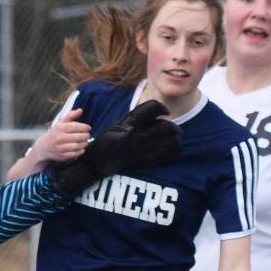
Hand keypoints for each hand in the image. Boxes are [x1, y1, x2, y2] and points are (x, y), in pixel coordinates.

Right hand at [28, 110, 91, 165]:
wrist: (43, 147)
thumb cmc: (54, 133)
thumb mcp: (60, 123)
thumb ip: (70, 116)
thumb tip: (80, 110)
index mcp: (60, 128)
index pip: (75, 126)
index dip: (84, 127)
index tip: (88, 128)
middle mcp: (60, 138)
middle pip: (78, 137)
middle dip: (86, 136)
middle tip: (87, 135)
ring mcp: (61, 148)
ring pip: (78, 146)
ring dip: (84, 143)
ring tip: (85, 141)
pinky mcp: (62, 156)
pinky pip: (75, 154)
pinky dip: (80, 151)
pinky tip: (81, 148)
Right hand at [51, 99, 179, 194]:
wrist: (96, 163)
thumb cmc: (104, 143)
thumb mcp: (115, 126)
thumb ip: (132, 120)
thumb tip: (149, 115)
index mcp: (128, 123)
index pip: (150, 109)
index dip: (161, 107)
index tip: (164, 111)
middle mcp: (136, 135)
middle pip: (164, 126)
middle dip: (172, 126)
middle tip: (174, 127)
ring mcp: (140, 148)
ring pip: (167, 141)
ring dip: (175, 138)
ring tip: (175, 137)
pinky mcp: (142, 160)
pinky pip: (163, 154)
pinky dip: (172, 150)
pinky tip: (173, 148)